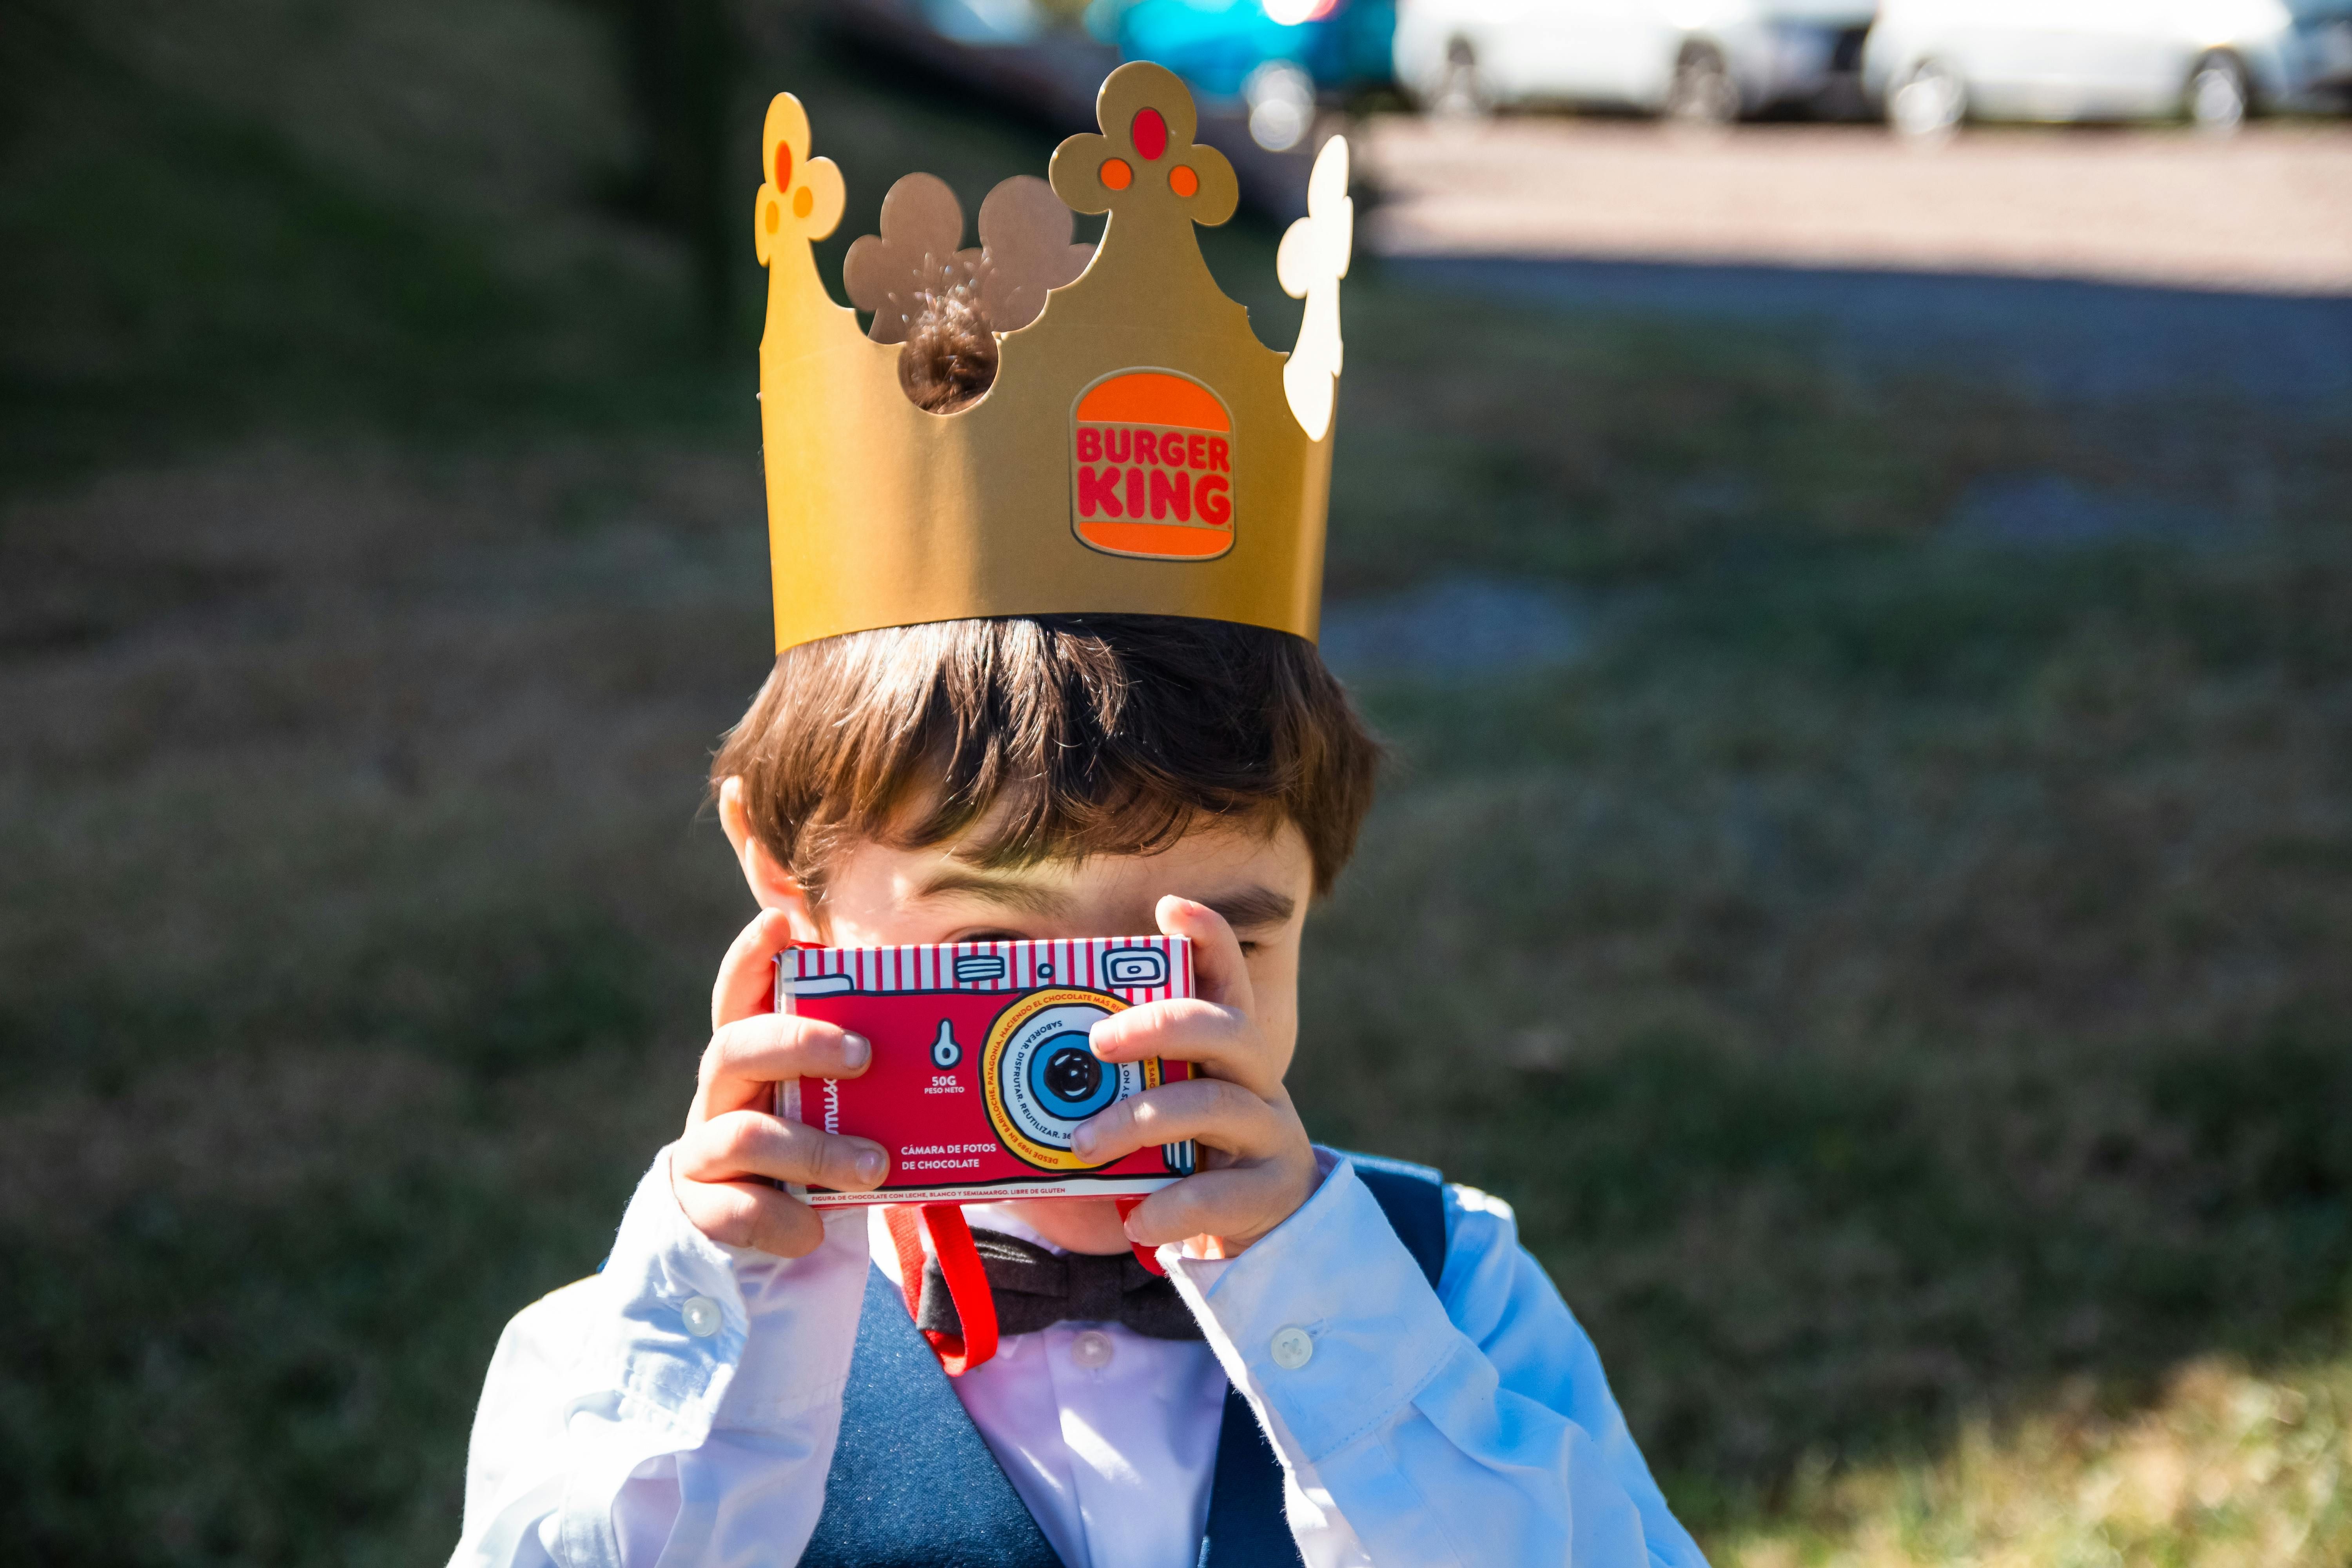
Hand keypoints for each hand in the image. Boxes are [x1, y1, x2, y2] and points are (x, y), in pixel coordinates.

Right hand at [670, 907, 890, 1256]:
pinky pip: (737, 1210)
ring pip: (746, 1135)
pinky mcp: (704, 1206)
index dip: (751, 955)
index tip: (777, 922)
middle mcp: (721, 1092)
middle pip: (735, 1048)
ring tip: (875, 1165)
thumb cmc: (817, 1140)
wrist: (765, 1223)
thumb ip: (866, 1068)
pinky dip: (784, 1220)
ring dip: (817, 1149)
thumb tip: (962, 1038)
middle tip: (864, 1055)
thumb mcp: (837, 1098)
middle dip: (799, 1043)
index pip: (739, 992)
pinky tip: (815, 1230)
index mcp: (754, 1052)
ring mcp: (706, 1148)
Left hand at [1075, 896, 1318, 1254]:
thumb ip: (1100, 1083)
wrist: (1258, 1226)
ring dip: (1140, 1120)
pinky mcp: (1269, 1192)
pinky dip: (1172, 1206)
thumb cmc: (1184, 1151)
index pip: (1226, 975)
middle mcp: (1256, 1077)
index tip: (1169, 908)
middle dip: (1160, 1025)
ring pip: (1214, 1105)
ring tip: (1083, 1145)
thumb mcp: (1152, 1104)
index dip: (1208, 935)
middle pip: (1226, 1028)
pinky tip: (1135, 1220)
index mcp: (1225, 1046)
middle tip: (1096, 1041)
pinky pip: (1221, 1194)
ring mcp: (1269, 1132)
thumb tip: (990, 1072)